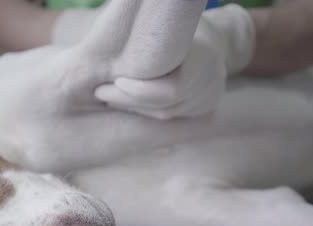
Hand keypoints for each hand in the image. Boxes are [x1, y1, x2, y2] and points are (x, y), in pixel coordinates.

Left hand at [94, 4, 254, 119]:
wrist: (212, 38)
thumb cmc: (178, 23)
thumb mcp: (167, 24)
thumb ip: (149, 37)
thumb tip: (111, 36)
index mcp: (205, 57)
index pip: (171, 89)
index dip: (139, 90)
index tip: (114, 81)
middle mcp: (212, 82)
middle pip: (164, 105)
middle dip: (128, 100)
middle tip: (99, 91)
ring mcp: (210, 98)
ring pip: (165, 113)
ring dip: (133, 106)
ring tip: (108, 95)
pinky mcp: (205, 109)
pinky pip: (171, 115)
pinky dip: (146, 110)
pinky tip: (126, 101)